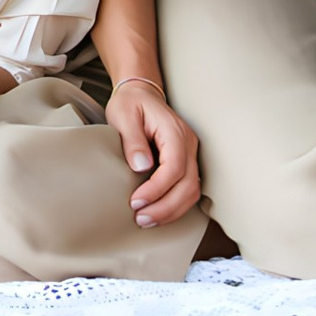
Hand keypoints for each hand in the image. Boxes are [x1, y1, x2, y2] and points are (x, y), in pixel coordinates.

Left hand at [104, 76, 201, 225]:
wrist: (140, 94)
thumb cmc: (131, 104)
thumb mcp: (124, 115)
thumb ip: (132, 140)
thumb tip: (141, 166)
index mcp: (175, 131)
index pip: (173, 168)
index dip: (156, 190)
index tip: (135, 202)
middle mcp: (188, 144)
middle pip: (188, 184)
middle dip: (165, 207)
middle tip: (140, 219)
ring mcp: (190, 154)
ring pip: (192, 191)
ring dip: (171, 211)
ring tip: (146, 220)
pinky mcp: (185, 162)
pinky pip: (187, 189)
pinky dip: (174, 205)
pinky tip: (157, 213)